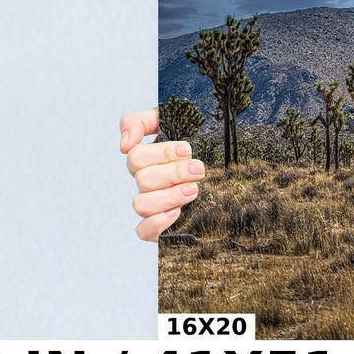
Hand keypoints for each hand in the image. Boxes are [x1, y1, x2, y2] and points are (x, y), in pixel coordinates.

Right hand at [120, 108, 205, 240]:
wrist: (228, 172)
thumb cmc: (199, 142)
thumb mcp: (174, 121)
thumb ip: (142, 122)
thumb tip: (124, 143)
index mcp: (148, 158)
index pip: (136, 156)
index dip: (161, 153)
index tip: (187, 150)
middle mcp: (147, 182)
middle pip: (143, 180)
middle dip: (174, 173)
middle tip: (198, 169)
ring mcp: (152, 204)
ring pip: (141, 204)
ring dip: (169, 196)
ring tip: (194, 189)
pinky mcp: (160, 226)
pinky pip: (143, 231)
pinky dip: (157, 223)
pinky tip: (177, 213)